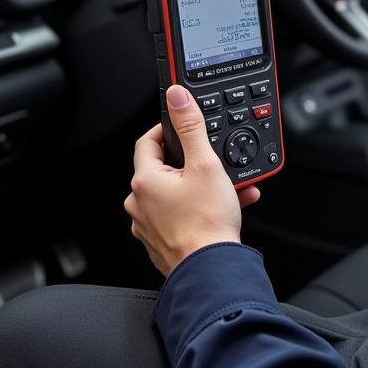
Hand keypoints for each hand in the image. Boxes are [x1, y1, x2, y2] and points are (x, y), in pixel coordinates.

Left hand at [124, 85, 260, 276]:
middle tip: (214, 162)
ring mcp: (149, 224)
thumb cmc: (207, 223)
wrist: (211, 270)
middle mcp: (139, 202)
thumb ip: (191, 127)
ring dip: (202, 186)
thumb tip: (177, 97)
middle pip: (164, 168)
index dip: (169, 129)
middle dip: (194, 162)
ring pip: (175, 193)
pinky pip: (180, 214)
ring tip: (228, 188)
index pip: (149, 140)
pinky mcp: (161, 241)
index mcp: (144, 180)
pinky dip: (199, 207)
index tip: (186, 127)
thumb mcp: (205, 164)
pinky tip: (223, 207)